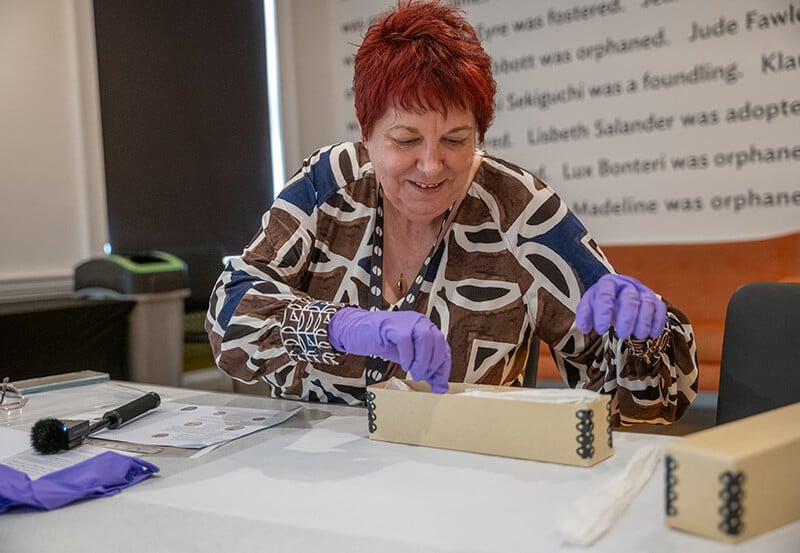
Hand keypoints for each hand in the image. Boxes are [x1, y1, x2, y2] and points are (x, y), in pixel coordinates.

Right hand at [329, 307, 450, 392]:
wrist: (360, 333)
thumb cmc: (385, 343)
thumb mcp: (409, 358)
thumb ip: (424, 368)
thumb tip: (440, 386)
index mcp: (426, 328)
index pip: (444, 348)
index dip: (443, 368)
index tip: (439, 385)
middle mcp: (420, 322)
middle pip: (438, 342)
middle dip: (432, 364)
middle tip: (423, 377)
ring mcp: (407, 321)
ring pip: (425, 338)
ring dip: (422, 360)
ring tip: (414, 373)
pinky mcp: (393, 325)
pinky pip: (406, 339)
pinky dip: (407, 355)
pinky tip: (404, 365)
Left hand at [575, 274, 666, 339]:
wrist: (617, 293)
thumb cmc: (603, 302)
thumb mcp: (589, 305)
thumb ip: (585, 315)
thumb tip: (585, 328)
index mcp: (608, 284)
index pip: (605, 294)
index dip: (603, 313)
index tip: (601, 330)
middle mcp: (627, 285)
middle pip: (630, 297)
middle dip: (627, 318)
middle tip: (622, 335)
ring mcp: (642, 291)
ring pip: (647, 303)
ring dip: (644, 321)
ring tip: (638, 336)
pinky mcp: (655, 300)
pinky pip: (660, 308)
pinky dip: (657, 322)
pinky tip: (652, 334)